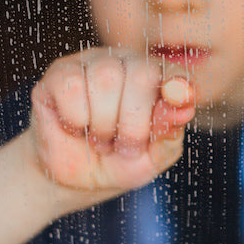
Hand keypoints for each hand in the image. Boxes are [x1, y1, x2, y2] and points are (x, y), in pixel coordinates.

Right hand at [28, 50, 195, 195]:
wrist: (74, 179)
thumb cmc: (119, 162)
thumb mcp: (151, 159)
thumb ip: (168, 135)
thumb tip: (183, 109)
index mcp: (158, 80)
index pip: (175, 73)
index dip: (177, 86)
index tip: (179, 99)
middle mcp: (127, 64)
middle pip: (141, 73)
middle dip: (134, 122)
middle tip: (125, 147)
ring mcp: (92, 64)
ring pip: (106, 77)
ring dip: (104, 124)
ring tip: (100, 140)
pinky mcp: (60, 73)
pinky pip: (72, 86)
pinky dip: (76, 118)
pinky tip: (76, 127)